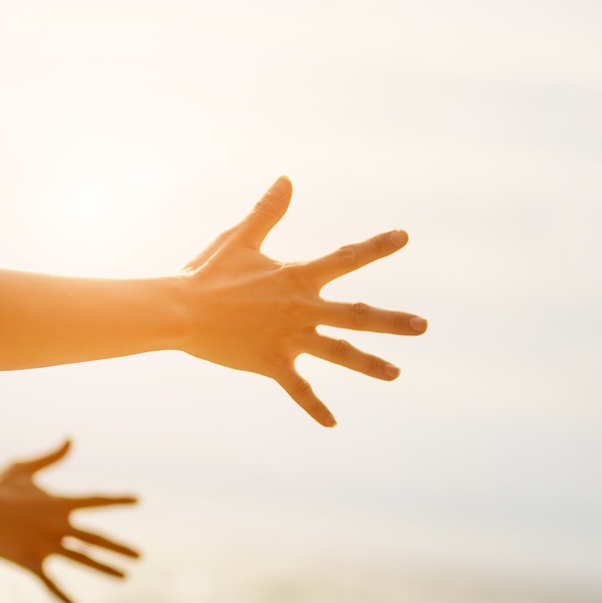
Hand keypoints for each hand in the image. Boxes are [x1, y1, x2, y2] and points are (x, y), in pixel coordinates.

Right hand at [0, 440, 138, 602]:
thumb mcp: (24, 468)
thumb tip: (71, 439)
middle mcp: (59, 526)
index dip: (118, 500)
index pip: (97, 500)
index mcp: (60, 503)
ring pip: (83, 559)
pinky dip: (63, 596)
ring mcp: (47, 546)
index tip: (137, 500)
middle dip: (119, 548)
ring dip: (105, 568)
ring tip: (125, 577)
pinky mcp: (31, 562)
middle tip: (140, 556)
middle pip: (96, 538)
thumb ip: (51, 457)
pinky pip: (51, 583)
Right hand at [179, 176, 426, 426]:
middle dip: (391, 321)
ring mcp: (287, 338)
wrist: (179, 312)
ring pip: (337, 353)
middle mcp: (300, 309)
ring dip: (369, 364)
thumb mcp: (240, 239)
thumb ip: (268, 212)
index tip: (403, 238)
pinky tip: (332, 423)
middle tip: (422, 326)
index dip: (375, 247)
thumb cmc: (208, 274)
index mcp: (296, 278)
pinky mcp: (271, 363)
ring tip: (396, 374)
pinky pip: (298, 389)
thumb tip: (287, 179)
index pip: (345, 259)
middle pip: (355, 315)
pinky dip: (315, 407)